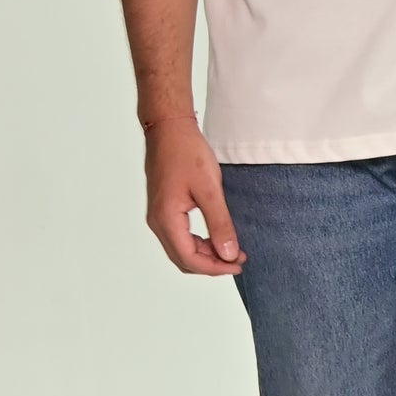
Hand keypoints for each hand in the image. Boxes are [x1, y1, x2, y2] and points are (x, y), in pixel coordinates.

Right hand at [143, 115, 244, 276]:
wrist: (168, 128)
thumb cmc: (186, 152)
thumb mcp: (209, 189)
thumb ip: (219, 224)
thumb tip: (228, 254)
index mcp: (166, 219)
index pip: (190, 259)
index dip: (215, 268)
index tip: (239, 263)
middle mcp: (157, 222)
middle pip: (183, 258)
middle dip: (211, 264)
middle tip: (238, 258)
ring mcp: (158, 215)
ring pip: (180, 249)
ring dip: (204, 254)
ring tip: (230, 248)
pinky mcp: (162, 208)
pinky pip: (178, 236)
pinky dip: (197, 242)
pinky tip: (214, 235)